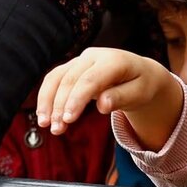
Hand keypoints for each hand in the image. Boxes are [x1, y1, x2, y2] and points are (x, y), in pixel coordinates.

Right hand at [36, 48, 182, 148]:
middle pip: (70, 80)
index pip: (90, 80)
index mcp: (113, 60)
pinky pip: (54, 80)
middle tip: (56, 129)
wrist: (140, 72)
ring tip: (45, 125)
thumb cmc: (141, 85)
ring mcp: (80, 60)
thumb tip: (102, 105)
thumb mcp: (140, 93)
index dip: (77, 99)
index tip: (68, 119)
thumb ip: (121, 97)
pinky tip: (44, 116)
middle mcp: (94, 56)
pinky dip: (47, 97)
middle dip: (60, 105)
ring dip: (48, 102)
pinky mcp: (72, 67)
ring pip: (57, 78)